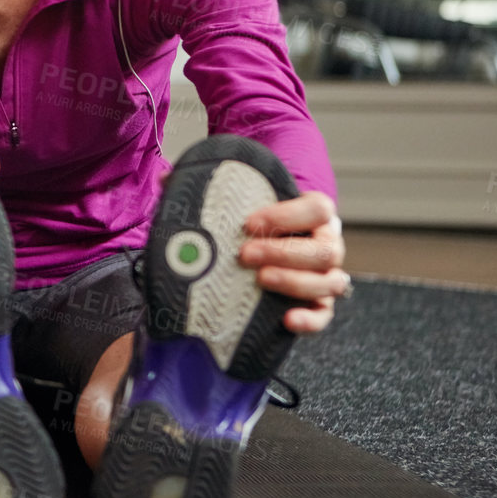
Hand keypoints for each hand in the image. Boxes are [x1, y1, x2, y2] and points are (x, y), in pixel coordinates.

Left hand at [153, 170, 346, 334]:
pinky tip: (286, 319)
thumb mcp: (237, 200)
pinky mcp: (318, 304)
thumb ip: (209, 187)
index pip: (317, 210)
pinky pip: (324, 315)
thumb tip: (166, 178)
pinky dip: (310, 319)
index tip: (249, 223)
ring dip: (295, 282)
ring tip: (260, 279)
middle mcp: (326, 244)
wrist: (262, 243)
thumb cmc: (252, 220)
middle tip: (244, 254)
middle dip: (283, 252)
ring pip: (330, 282)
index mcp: (314, 213)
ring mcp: (326, 276)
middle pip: (324, 249)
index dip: (287, 215)